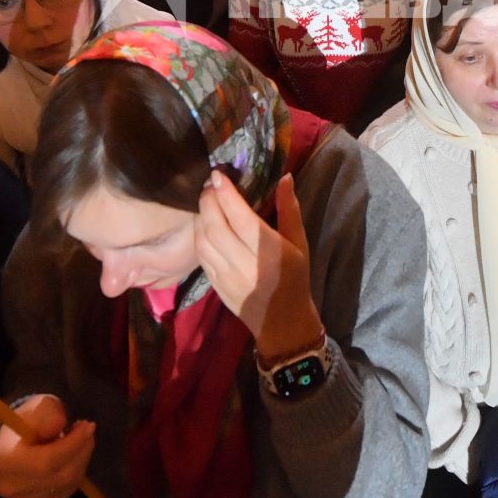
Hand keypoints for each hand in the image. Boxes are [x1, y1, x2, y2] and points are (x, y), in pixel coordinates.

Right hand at [0, 395, 96, 497]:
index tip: (88, 426)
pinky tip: (71, 461)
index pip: (46, 460)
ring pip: (65, 486)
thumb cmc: (28, 422)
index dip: (73, 445)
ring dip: (80, 463)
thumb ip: (47, 415)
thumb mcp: (38, 407)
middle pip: (59, 476)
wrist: (13, 442)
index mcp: (5, 459)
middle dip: (81, 452)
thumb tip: (58, 424)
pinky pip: (63, 495)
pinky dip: (74, 477)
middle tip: (88, 432)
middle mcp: (9, 486)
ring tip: (79, 443)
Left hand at [195, 171, 322, 361]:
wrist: (281, 322)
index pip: (240, 217)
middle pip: (216, 226)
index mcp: (268, 251)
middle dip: (208, 200)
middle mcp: (243, 262)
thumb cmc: (294, 279)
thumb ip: (290, 210)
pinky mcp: (214, 283)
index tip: (218, 174)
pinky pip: (200, 254)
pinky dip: (198, 235)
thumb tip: (284, 177)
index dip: (226, 194)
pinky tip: (202, 223)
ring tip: (205, 199)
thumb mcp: (299, 244)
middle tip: (209, 184)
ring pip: (203, 240)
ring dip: (200, 216)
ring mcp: (225, 275)